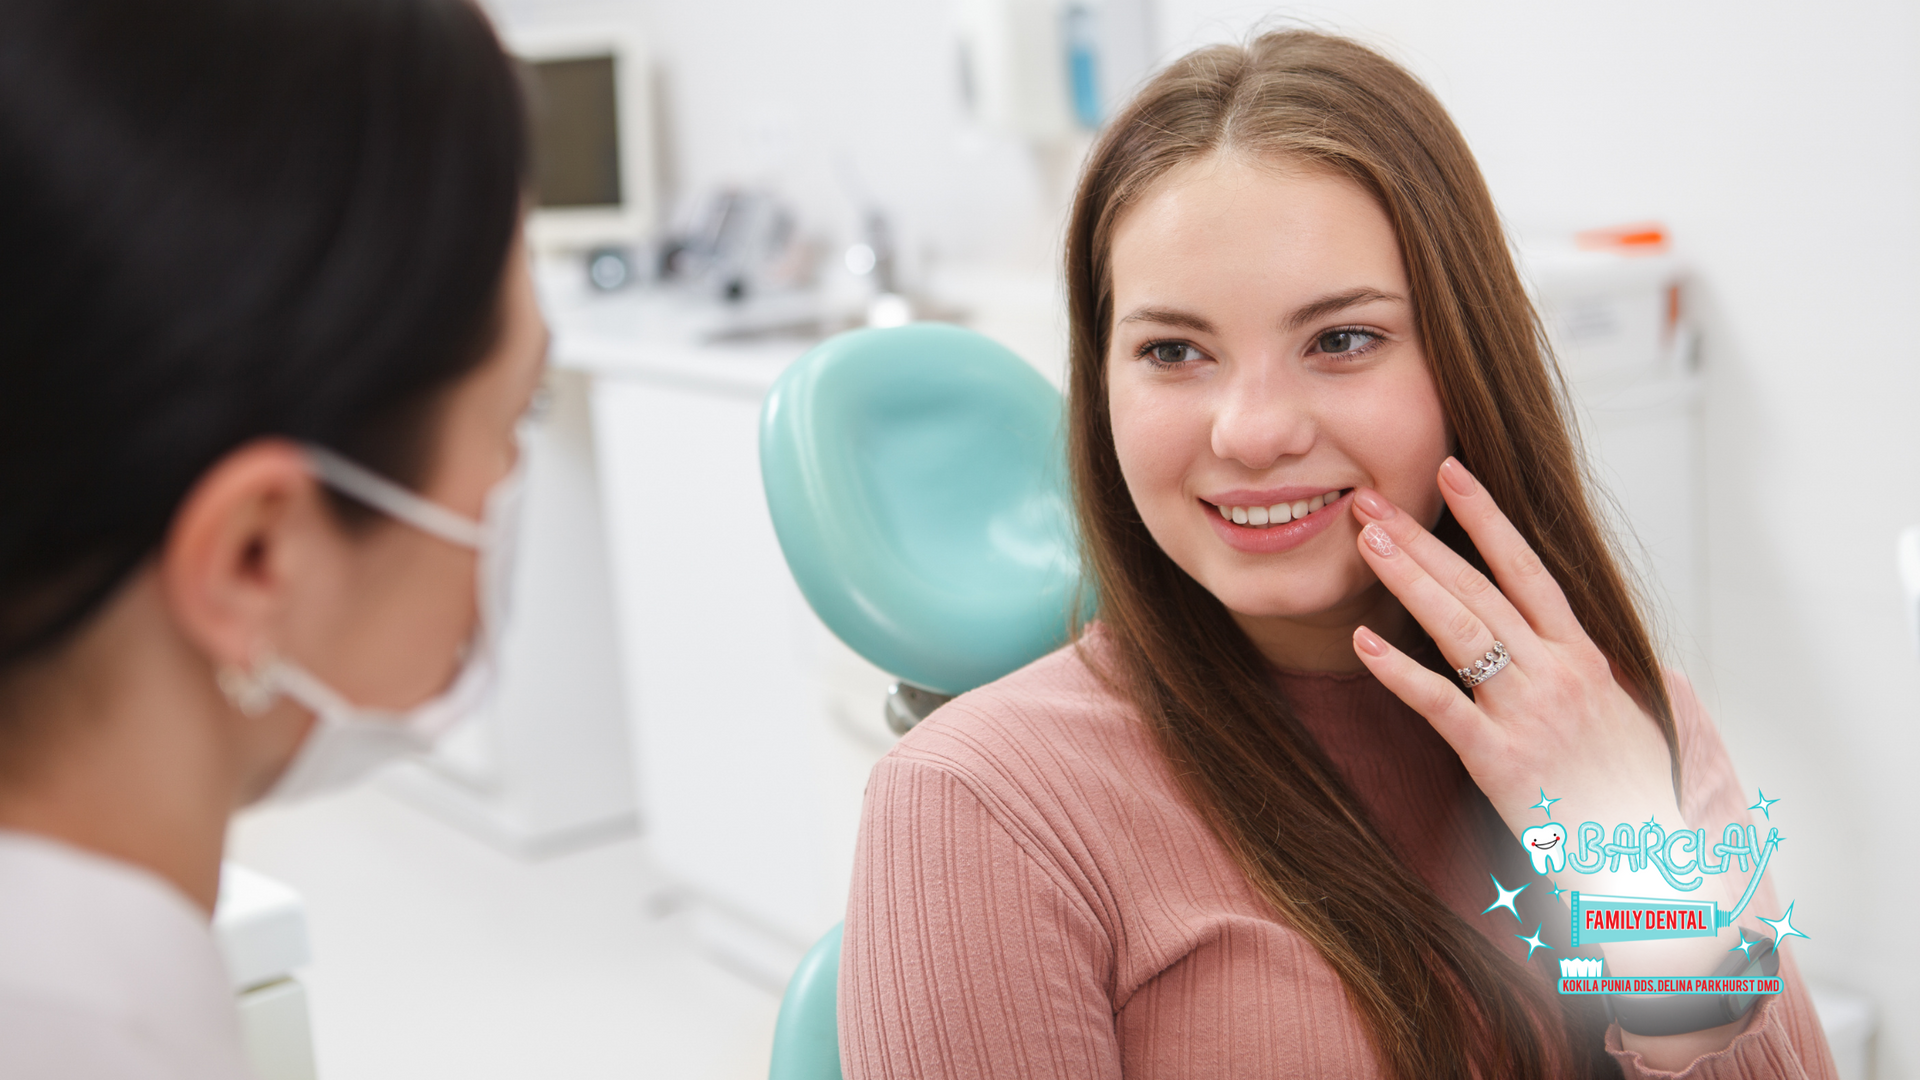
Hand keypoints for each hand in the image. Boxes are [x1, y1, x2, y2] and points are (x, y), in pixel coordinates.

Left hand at [1346, 458, 1677, 840]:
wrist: (1651, 862)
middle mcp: (1559, 672)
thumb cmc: (1631, 793)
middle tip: (1372, 499)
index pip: (1529, 570)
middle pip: (1481, 588)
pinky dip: (1400, 671)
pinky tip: (1364, 641)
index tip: (1452, 473)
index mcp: (1584, 657)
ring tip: (1367, 541)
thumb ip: (1588, 674)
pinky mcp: (1502, 759)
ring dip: (1409, 580)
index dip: (1488, 518)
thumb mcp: (1623, 717)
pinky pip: (1442, 704)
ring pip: (1461, 628)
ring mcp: (1530, 712)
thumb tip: (1578, 644)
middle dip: (1424, 538)